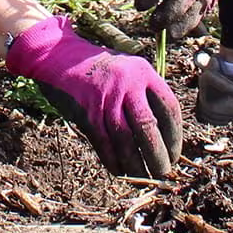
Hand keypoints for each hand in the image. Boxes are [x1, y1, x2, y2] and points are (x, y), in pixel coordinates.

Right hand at [5, 15, 181, 176]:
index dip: (175, 137)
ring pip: (127, 140)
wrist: (58, 55)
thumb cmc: (97, 67)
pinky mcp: (87, 112)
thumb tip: (163, 134)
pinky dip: (114, 162)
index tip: (175, 154)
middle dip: (158, 156)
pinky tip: (121, 172)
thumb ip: (144, 93)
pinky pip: (104, 144)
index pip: (169, 108)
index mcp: (142, 71)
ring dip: (137, 165)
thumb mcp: (126, 69)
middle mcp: (126, 84)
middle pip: (148, 127)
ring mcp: (105, 98)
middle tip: (163, 172)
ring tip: (144, 178)